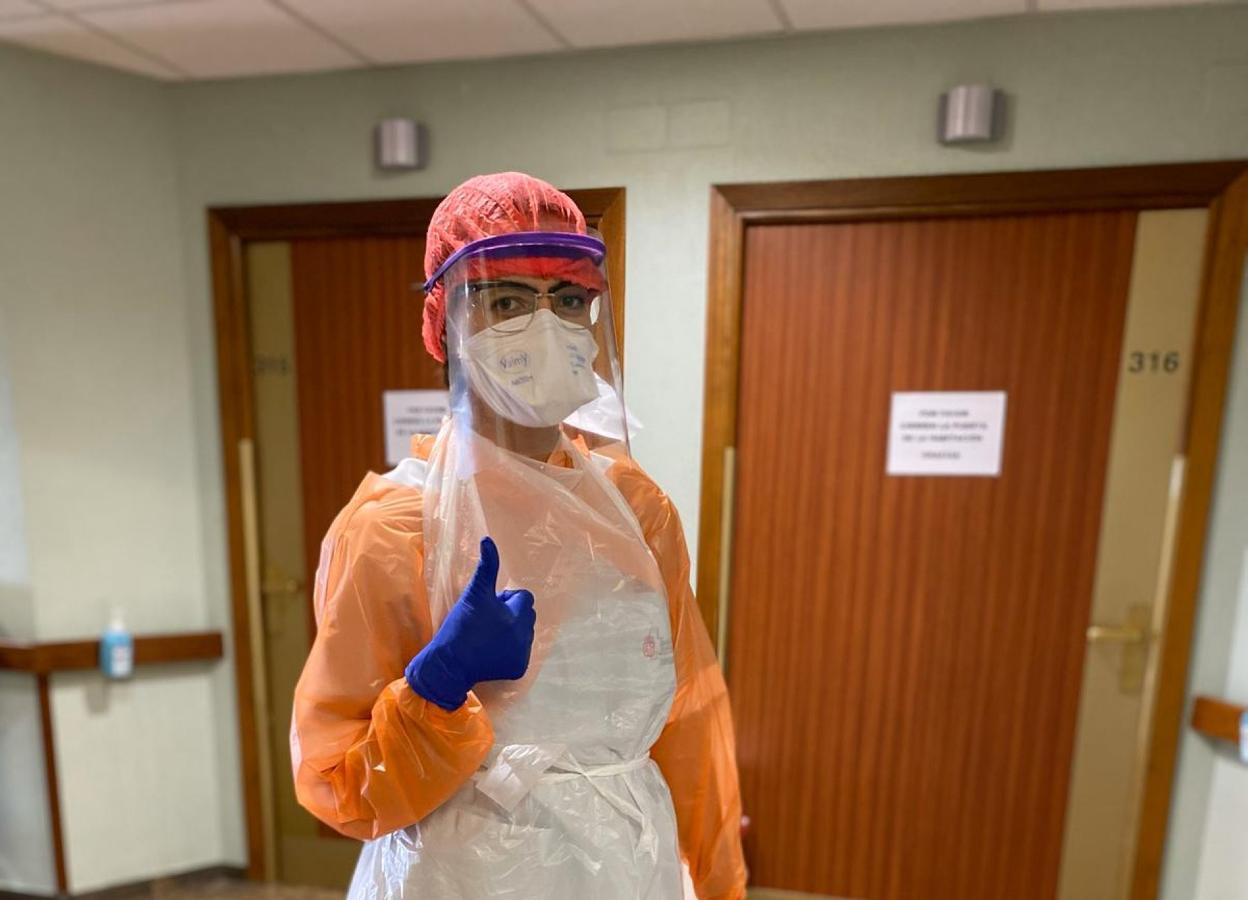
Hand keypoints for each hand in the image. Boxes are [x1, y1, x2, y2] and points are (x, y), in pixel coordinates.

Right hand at [405, 537, 535, 710]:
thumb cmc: (460, 626)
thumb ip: (486, 567)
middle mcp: (525, 637)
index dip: (506, 599)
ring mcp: (523, 654)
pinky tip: (491, 650)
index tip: (488, 608)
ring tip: (488, 635)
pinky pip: (522, 651)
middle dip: (512, 613)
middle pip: (527, 614)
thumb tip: (488, 540)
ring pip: (526, 632)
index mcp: (516, 616)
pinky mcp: (519, 669)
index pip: (524, 597)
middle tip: (487, 621)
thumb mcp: (473, 594)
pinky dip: (510, 649)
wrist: (449, 665)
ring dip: (512, 630)